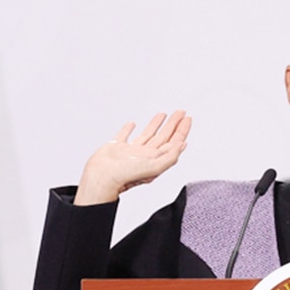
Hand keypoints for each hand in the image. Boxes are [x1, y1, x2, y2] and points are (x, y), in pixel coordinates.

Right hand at [74, 111, 191, 205]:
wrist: (102, 176)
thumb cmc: (126, 175)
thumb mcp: (155, 167)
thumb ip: (170, 156)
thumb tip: (182, 145)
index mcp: (155, 159)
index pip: (173, 142)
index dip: (182, 130)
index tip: (187, 119)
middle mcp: (145, 155)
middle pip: (164, 136)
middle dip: (173, 124)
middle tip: (180, 112)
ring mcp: (132, 151)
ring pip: (147, 134)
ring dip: (156, 124)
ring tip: (163, 115)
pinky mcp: (117, 148)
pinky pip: (125, 135)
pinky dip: (128, 129)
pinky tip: (133, 124)